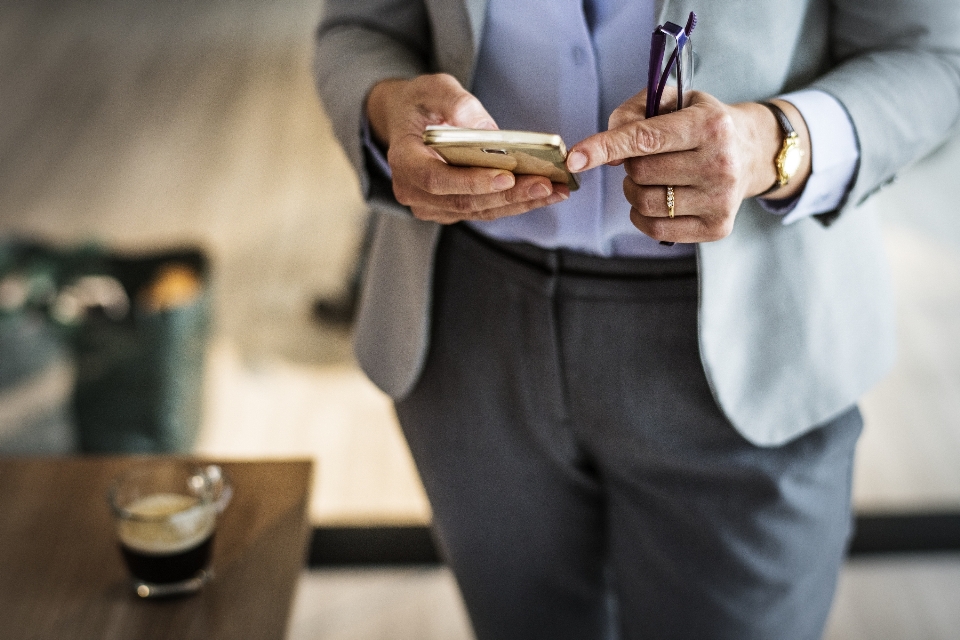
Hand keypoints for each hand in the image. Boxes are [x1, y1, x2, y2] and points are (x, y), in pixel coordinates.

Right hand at [366, 73, 569, 223]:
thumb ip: (456, 102)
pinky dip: (514, 203)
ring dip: (519, 203)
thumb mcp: (434, 88)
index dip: (472, 182)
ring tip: (555, 191)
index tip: (507, 176)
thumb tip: (488, 130)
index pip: (436, 179)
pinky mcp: (449, 209)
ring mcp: (430, 205)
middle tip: (545, 185)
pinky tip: (543, 193)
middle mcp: (412, 190)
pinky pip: (483, 211)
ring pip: (478, 211)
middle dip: (508, 195)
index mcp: (403, 160)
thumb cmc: (420, 103)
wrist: (406, 120)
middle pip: (464, 201)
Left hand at [565, 90, 810, 242]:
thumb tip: (608, 155)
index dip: (604, 147)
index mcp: (710, 125)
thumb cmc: (700, 123)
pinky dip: (642, 215)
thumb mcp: (673, 101)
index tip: (574, 158)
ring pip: (644, 203)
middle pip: (640, 172)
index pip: (645, 139)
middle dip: (630, 164)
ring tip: (651, 177)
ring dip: (633, 190)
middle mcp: (720, 164)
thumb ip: (632, 114)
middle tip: (645, 157)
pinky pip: (656, 229)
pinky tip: (657, 199)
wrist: (752, 151)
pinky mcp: (717, 227)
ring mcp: (720, 199)